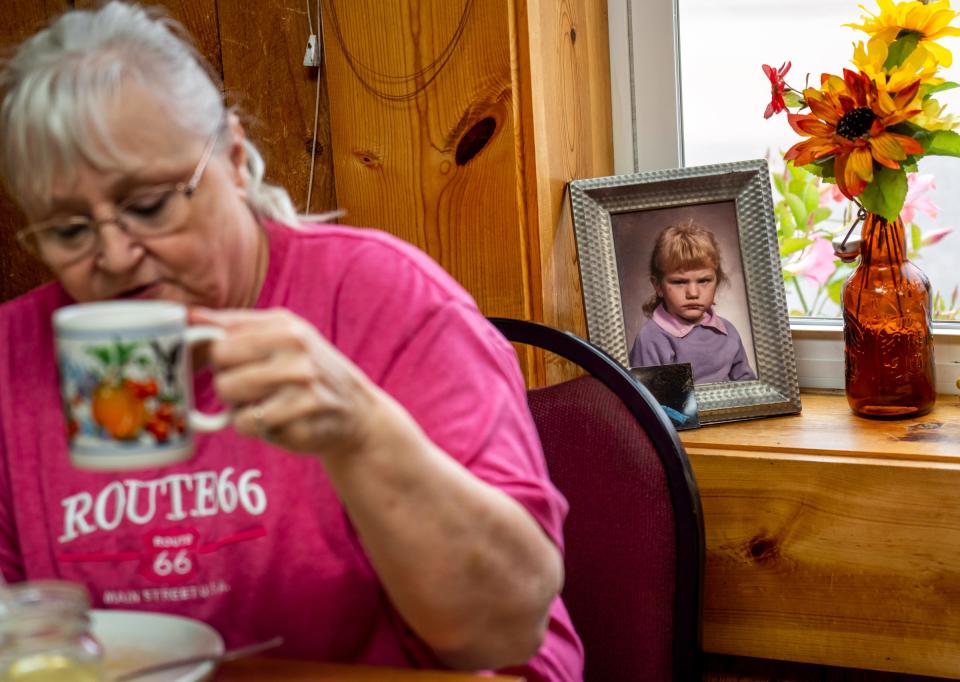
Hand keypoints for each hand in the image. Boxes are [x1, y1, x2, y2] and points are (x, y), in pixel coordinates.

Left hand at [191, 307, 383, 456]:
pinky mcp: (299, 418)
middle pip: (222, 372)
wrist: (355, 409)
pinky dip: (253, 426)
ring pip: (230, 399)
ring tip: (264, 402)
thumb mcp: (281, 334)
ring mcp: (300, 385)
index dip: (214, 358)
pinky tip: (276, 419)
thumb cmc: (307, 368)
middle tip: (250, 387)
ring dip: (239, 406)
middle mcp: (295, 351)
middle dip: (228, 384)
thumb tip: (188, 317)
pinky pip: (246, 424)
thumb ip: (235, 325)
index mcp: (285, 326)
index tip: (224, 365)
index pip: (219, 342)